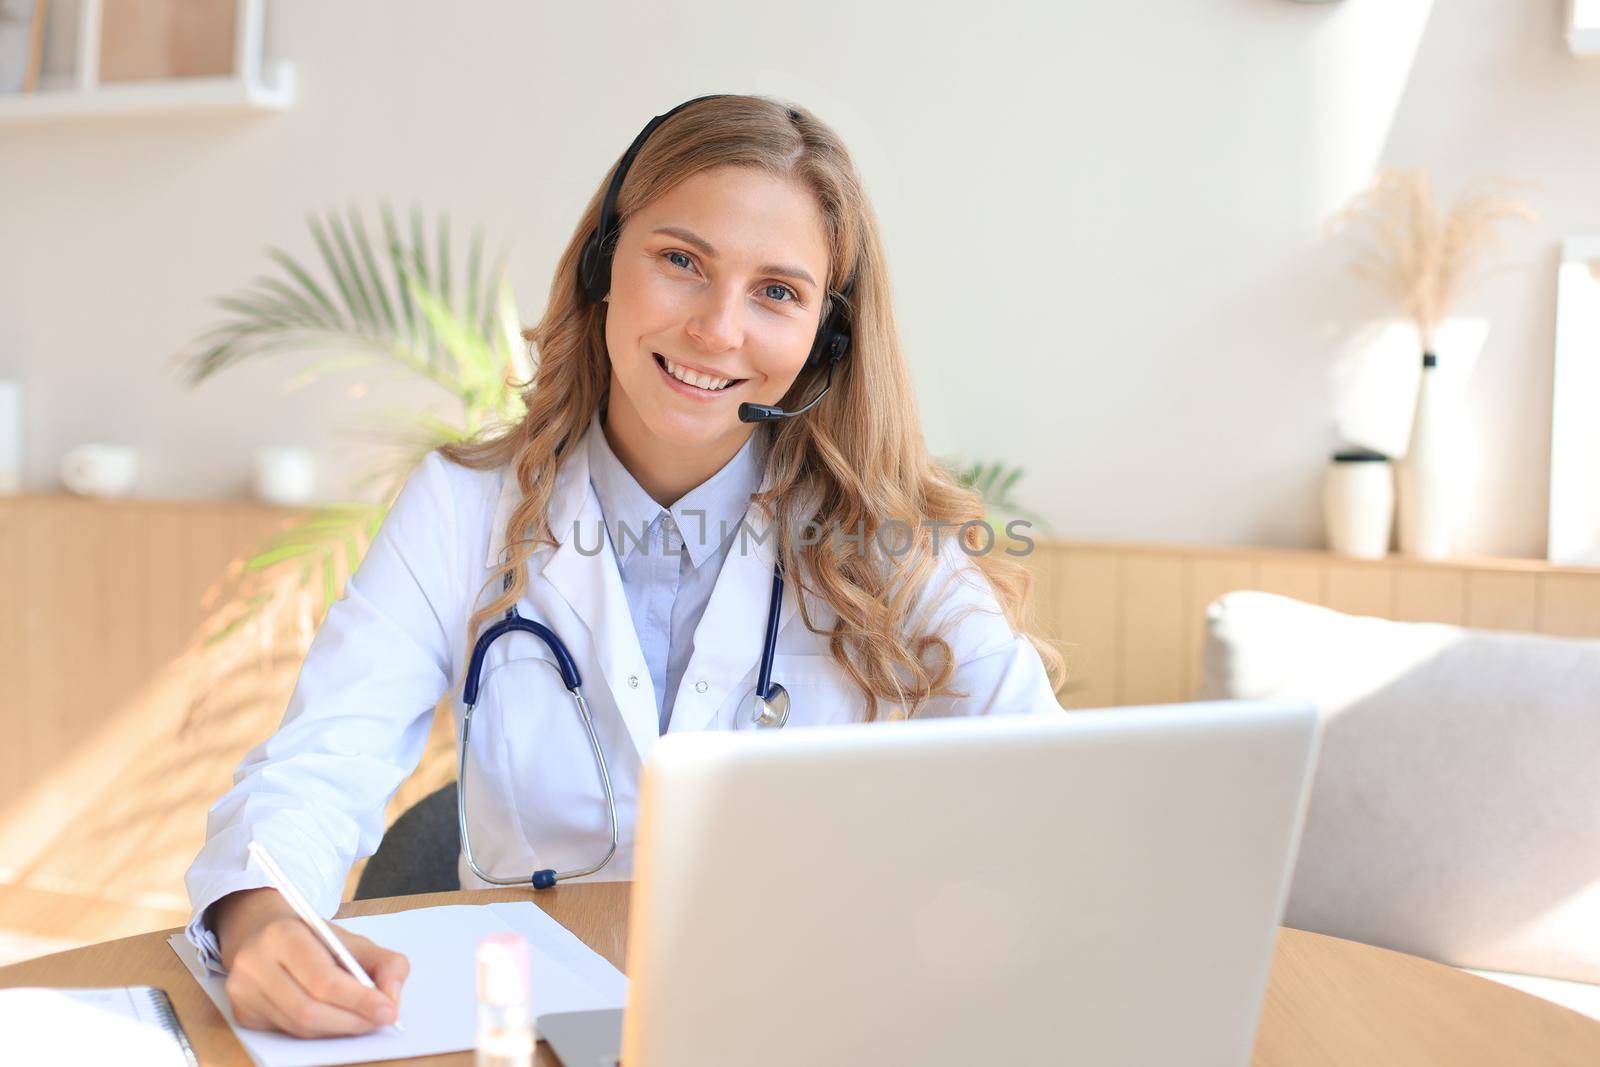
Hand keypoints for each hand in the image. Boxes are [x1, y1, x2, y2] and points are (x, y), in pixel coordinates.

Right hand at [209, 887, 409, 1037]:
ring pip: (297, 1026)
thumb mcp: (352, 939)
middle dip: (351, 1021)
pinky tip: (334, 1021)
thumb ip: (384, 963)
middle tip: (379, 1021)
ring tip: (362, 1022)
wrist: (263, 932)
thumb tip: (391, 1000)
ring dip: (337, 1030)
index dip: (359, 1000)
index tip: (388, 1011)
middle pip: (308, 1009)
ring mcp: (242, 991)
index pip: (323, 979)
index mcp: (282, 934)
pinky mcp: (242, 1013)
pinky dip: (317, 1032)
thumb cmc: (314, 938)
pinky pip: (286, 1033)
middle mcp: (254, 963)